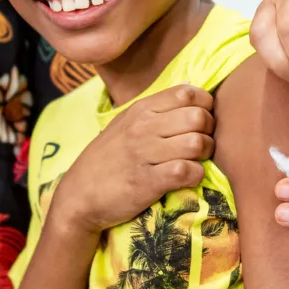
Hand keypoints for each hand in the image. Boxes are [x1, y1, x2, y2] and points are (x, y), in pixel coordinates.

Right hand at [52, 84, 214, 234]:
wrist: (79, 195)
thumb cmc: (109, 159)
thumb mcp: (126, 124)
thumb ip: (157, 111)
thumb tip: (192, 96)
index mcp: (141, 109)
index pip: (187, 93)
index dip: (205, 105)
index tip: (201, 121)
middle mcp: (143, 127)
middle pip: (198, 117)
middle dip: (209, 132)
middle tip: (201, 144)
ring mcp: (144, 154)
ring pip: (196, 143)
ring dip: (204, 155)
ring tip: (195, 161)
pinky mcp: (147, 182)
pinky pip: (187, 171)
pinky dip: (195, 175)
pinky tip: (187, 177)